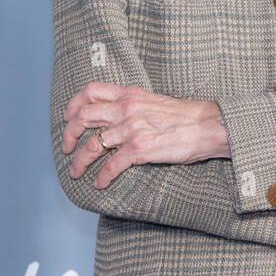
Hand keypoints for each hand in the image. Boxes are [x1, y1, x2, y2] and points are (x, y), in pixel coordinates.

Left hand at [61, 83, 228, 188]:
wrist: (208, 125)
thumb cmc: (185, 116)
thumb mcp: (154, 100)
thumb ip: (132, 104)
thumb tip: (115, 115)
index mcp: (129, 94)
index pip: (90, 91)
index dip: (73, 105)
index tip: (68, 118)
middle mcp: (126, 108)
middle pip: (83, 117)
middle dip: (69, 135)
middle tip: (67, 148)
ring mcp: (132, 128)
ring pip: (93, 145)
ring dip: (80, 161)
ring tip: (75, 171)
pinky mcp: (140, 148)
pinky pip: (112, 165)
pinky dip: (102, 176)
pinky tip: (100, 184)